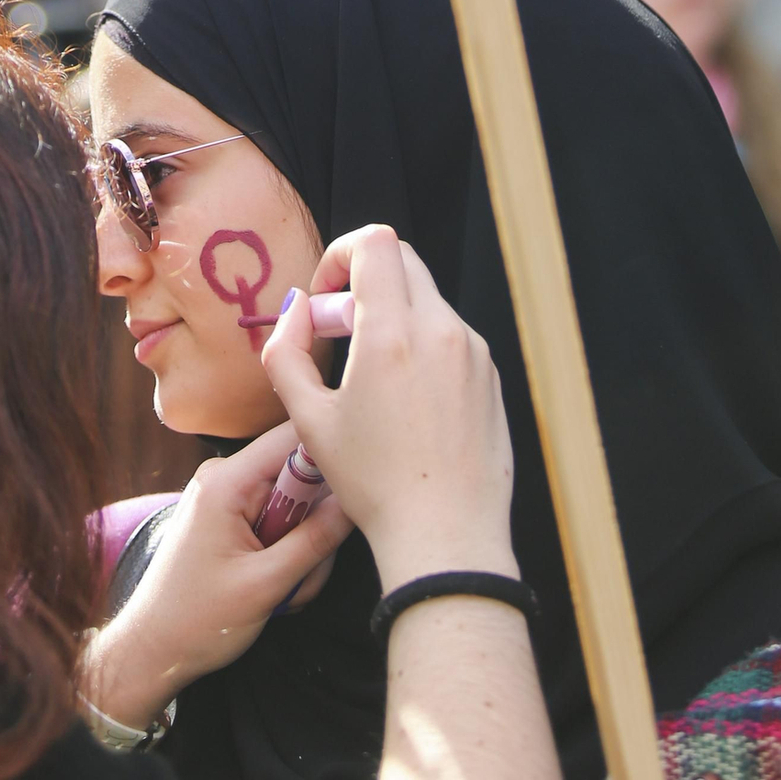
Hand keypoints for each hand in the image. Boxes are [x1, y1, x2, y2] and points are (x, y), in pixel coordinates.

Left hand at [82, 421, 352, 732]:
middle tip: (303, 576)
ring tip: (283, 592)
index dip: (329, 453)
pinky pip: (275, 521)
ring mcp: (226, 495)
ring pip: (293, 507)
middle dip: (312, 528)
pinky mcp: (229, 515)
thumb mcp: (266, 584)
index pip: (293, 436)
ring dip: (299, 551)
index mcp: (227, 480)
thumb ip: (315, 539)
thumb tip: (354, 501)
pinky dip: (283, 554)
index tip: (354, 486)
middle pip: (299, 478)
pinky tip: (274, 588)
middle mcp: (225, 475)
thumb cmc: (198, 621)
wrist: (152, 649)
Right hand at [261, 224, 515, 593]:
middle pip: (403, 261)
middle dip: (364, 281)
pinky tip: (408, 401)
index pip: (376, 242)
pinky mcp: (492, 377)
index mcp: (394, 333)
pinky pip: (452, 337)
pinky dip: (423, 345)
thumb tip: (296, 312)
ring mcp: (474, 352)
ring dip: (395, 315)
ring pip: (428, 300)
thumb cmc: (375, 484)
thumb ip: (288, 354)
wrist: (447, 537)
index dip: (341, 254)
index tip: (325, 297)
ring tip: (372, 374)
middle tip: (342, 330)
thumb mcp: (311, 421)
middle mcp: (441, 330)